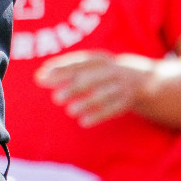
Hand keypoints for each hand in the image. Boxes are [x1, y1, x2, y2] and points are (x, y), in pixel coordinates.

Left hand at [35, 50, 155, 125]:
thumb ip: (65, 72)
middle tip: (56, 98)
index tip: (44, 75)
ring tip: (70, 111)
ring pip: (102, 94)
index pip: (78, 62)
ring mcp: (120, 85)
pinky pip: (112, 109)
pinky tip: (83, 122)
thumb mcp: (88, 68)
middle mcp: (110, 70)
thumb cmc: (102, 73)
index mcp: (98, 59)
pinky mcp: (126, 101)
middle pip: (90, 78)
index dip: (61, 68)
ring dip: (86, 102)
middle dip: (73, 87)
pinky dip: (98, 115)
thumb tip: (39, 77)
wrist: (141, 79)